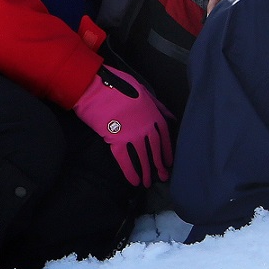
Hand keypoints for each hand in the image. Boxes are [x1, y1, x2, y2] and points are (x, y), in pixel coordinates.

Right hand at [73, 64, 173, 185]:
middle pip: (155, 149)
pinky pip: (125, 159)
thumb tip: (171, 117)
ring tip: (147, 183)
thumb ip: (157, 105)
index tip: (168, 161)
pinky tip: (134, 181)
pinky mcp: (116, 140)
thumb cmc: (118, 85)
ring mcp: (132, 134)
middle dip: (159, 165)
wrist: (97, 87)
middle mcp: (146, 127)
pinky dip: (130, 171)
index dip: (166, 150)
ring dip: (146, 172)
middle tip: (162, 177)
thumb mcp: (143, 90)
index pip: (164, 136)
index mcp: (153, 114)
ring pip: (142, 157)